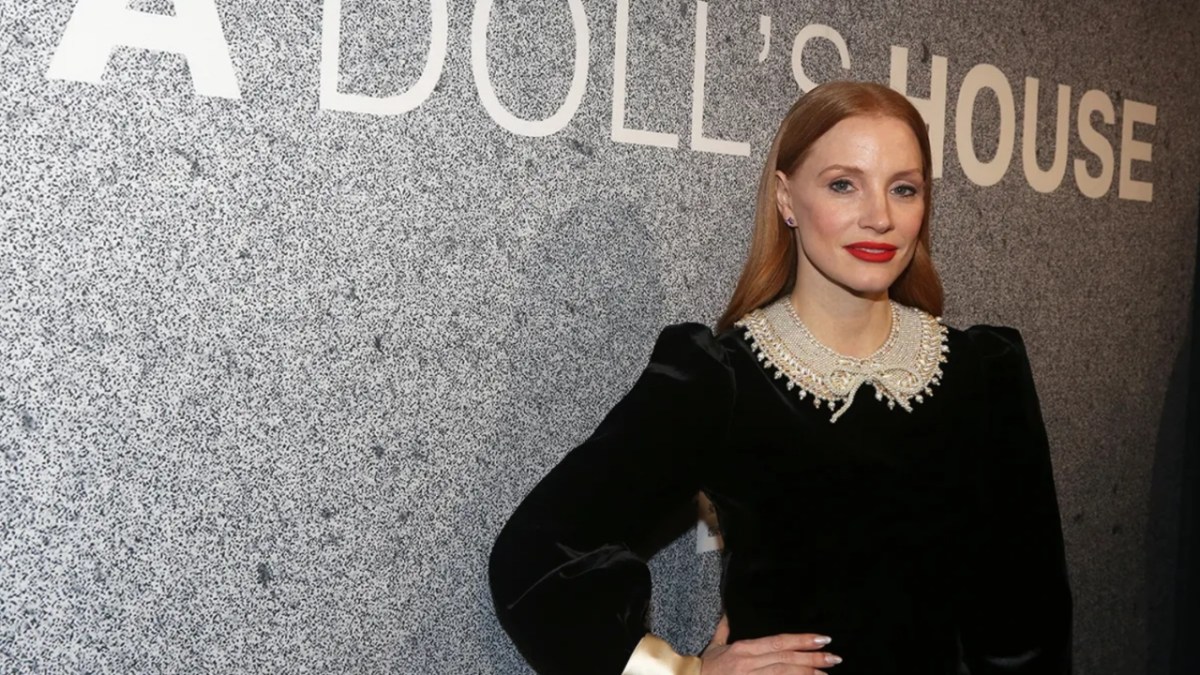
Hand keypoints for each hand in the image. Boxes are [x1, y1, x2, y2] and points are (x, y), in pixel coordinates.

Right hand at [700, 615, 841, 673]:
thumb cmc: (702, 669)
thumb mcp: (713, 649)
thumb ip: (723, 632)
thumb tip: (725, 615)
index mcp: (743, 649)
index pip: (778, 642)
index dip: (801, 640)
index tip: (822, 638)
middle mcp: (748, 662)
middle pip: (785, 657)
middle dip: (812, 657)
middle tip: (834, 657)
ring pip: (782, 673)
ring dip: (806, 672)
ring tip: (825, 672)